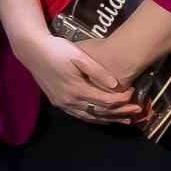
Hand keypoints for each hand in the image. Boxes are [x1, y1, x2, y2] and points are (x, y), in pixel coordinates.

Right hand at [14, 25, 142, 125]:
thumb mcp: (79, 56)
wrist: (33, 50)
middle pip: (100, 112)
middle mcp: (70, 101)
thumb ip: (98, 72)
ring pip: (89, 117)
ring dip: (108, 119)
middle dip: (120, 113)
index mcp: (77, 89)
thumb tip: (115, 85)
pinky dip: (93, 118)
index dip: (121, 100)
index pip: (105, 101)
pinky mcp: (58, 102)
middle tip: (137, 112)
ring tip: (124, 120)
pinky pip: (79, 115)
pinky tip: (101, 118)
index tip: (133, 93)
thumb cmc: (58, 50)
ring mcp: (63, 104)